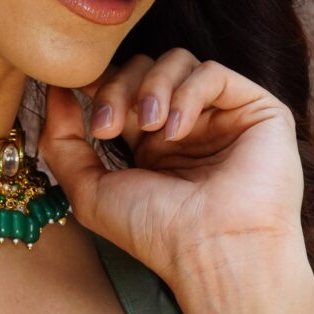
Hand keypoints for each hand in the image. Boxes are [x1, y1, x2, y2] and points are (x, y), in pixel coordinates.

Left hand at [40, 52, 313, 313]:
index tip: (75, 96)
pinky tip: (177, 131)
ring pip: (178, 61)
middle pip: (145, 68)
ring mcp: (223, 117)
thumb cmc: (156, 233)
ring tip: (148, 127)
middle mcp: (189, 127)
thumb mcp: (89, 192)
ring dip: (151, 87)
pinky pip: (213, 72)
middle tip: (106, 128)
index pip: (122, 87)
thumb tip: (56, 92)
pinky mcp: (257, 111)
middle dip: (117, 88)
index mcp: (153, 145)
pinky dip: (186, 94)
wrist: (213, 252)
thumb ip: (63, 142)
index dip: (98, 85)